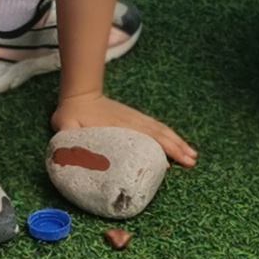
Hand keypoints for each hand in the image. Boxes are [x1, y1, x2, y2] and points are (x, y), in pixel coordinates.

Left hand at [53, 90, 197, 166]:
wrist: (80, 94)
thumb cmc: (72, 114)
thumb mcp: (64, 125)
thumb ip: (66, 137)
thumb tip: (67, 155)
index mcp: (117, 125)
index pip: (142, 137)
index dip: (156, 150)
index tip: (168, 163)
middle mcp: (132, 121)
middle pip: (159, 135)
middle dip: (177, 148)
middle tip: (192, 162)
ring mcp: (137, 119)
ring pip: (162, 131)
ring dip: (179, 143)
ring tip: (193, 157)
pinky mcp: (138, 119)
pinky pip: (159, 128)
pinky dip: (172, 137)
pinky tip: (180, 146)